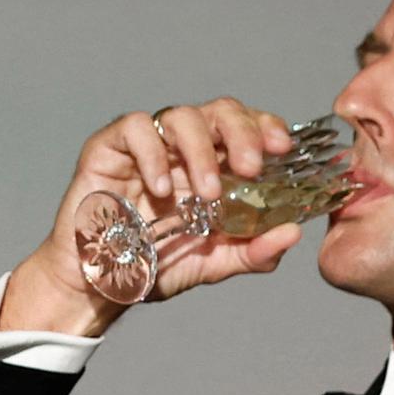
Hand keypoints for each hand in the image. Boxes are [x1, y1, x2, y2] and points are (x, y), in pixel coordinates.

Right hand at [0, 97, 306, 336]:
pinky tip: (161, 189)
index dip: (265, 127)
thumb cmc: (154, 264)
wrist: (101, 284)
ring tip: (207, 193)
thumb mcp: (214, 263)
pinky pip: (136, 128)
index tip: (282, 148)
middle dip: (242, 132)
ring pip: (181, 115)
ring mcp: (147, 145)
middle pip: (220, 111)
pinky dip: (153, 154)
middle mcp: (183, 147)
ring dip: (201, 150)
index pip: (246, 127)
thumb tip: (293, 234)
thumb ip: (253, 251)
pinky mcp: (110, 147)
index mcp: (214, 164)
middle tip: (251, 168)